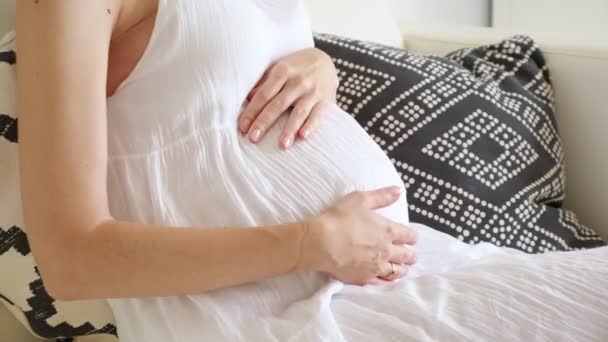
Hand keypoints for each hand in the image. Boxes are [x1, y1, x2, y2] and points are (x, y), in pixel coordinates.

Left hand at [238, 48, 338, 148]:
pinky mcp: (326, 100)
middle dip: (265, 122)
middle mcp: (298, 81)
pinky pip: (318, 115)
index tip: (243, 127)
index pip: (264, 94)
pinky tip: (302, 136)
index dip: (252, 111)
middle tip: (253, 138)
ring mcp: (313, 91)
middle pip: (278, 104)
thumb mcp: (279, 69)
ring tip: (281, 145)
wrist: (326, 60)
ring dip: (290, 129)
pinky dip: (311, 125)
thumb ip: (264, 83)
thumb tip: (248, 98)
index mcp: (282, 72)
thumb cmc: (296, 68)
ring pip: (299, 112)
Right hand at [300, 187, 417, 285]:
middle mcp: (386, 250)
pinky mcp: (365, 279)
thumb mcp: (360, 199)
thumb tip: (398, 191)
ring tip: (402, 267)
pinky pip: (383, 283)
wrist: (321, 243)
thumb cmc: (338, 219)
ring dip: (402, 268)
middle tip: (410, 254)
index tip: (411, 238)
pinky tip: (388, 279)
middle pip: (407, 255)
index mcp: (387, 230)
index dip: (412, 236)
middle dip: (410, 254)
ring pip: (398, 271)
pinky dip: (389, 281)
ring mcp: (377, 266)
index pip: (409, 235)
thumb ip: (381, 196)